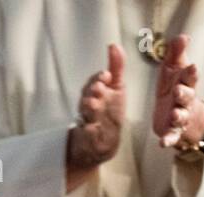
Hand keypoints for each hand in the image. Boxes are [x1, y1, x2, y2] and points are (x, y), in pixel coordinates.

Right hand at [67, 43, 125, 181]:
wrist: (101, 143)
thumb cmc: (109, 113)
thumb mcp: (116, 88)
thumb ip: (116, 67)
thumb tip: (114, 45)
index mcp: (96, 92)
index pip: (94, 82)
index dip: (98, 78)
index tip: (105, 76)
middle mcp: (89, 105)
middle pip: (88, 95)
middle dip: (94, 92)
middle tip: (99, 89)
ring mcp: (87, 122)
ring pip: (87, 112)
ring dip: (91, 108)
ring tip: (95, 105)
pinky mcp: (87, 140)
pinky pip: (87, 135)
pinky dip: (89, 132)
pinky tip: (91, 129)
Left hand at [151, 34, 203, 149]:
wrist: (174, 112)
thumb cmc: (174, 86)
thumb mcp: (173, 68)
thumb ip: (176, 53)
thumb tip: (182, 36)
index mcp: (185, 83)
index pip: (190, 77)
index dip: (191, 72)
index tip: (191, 67)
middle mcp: (184, 100)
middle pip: (187, 96)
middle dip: (184, 94)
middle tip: (178, 91)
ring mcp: (179, 116)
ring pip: (181, 116)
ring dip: (178, 115)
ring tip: (174, 114)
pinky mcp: (172, 130)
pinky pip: (172, 136)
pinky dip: (169, 140)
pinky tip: (162, 143)